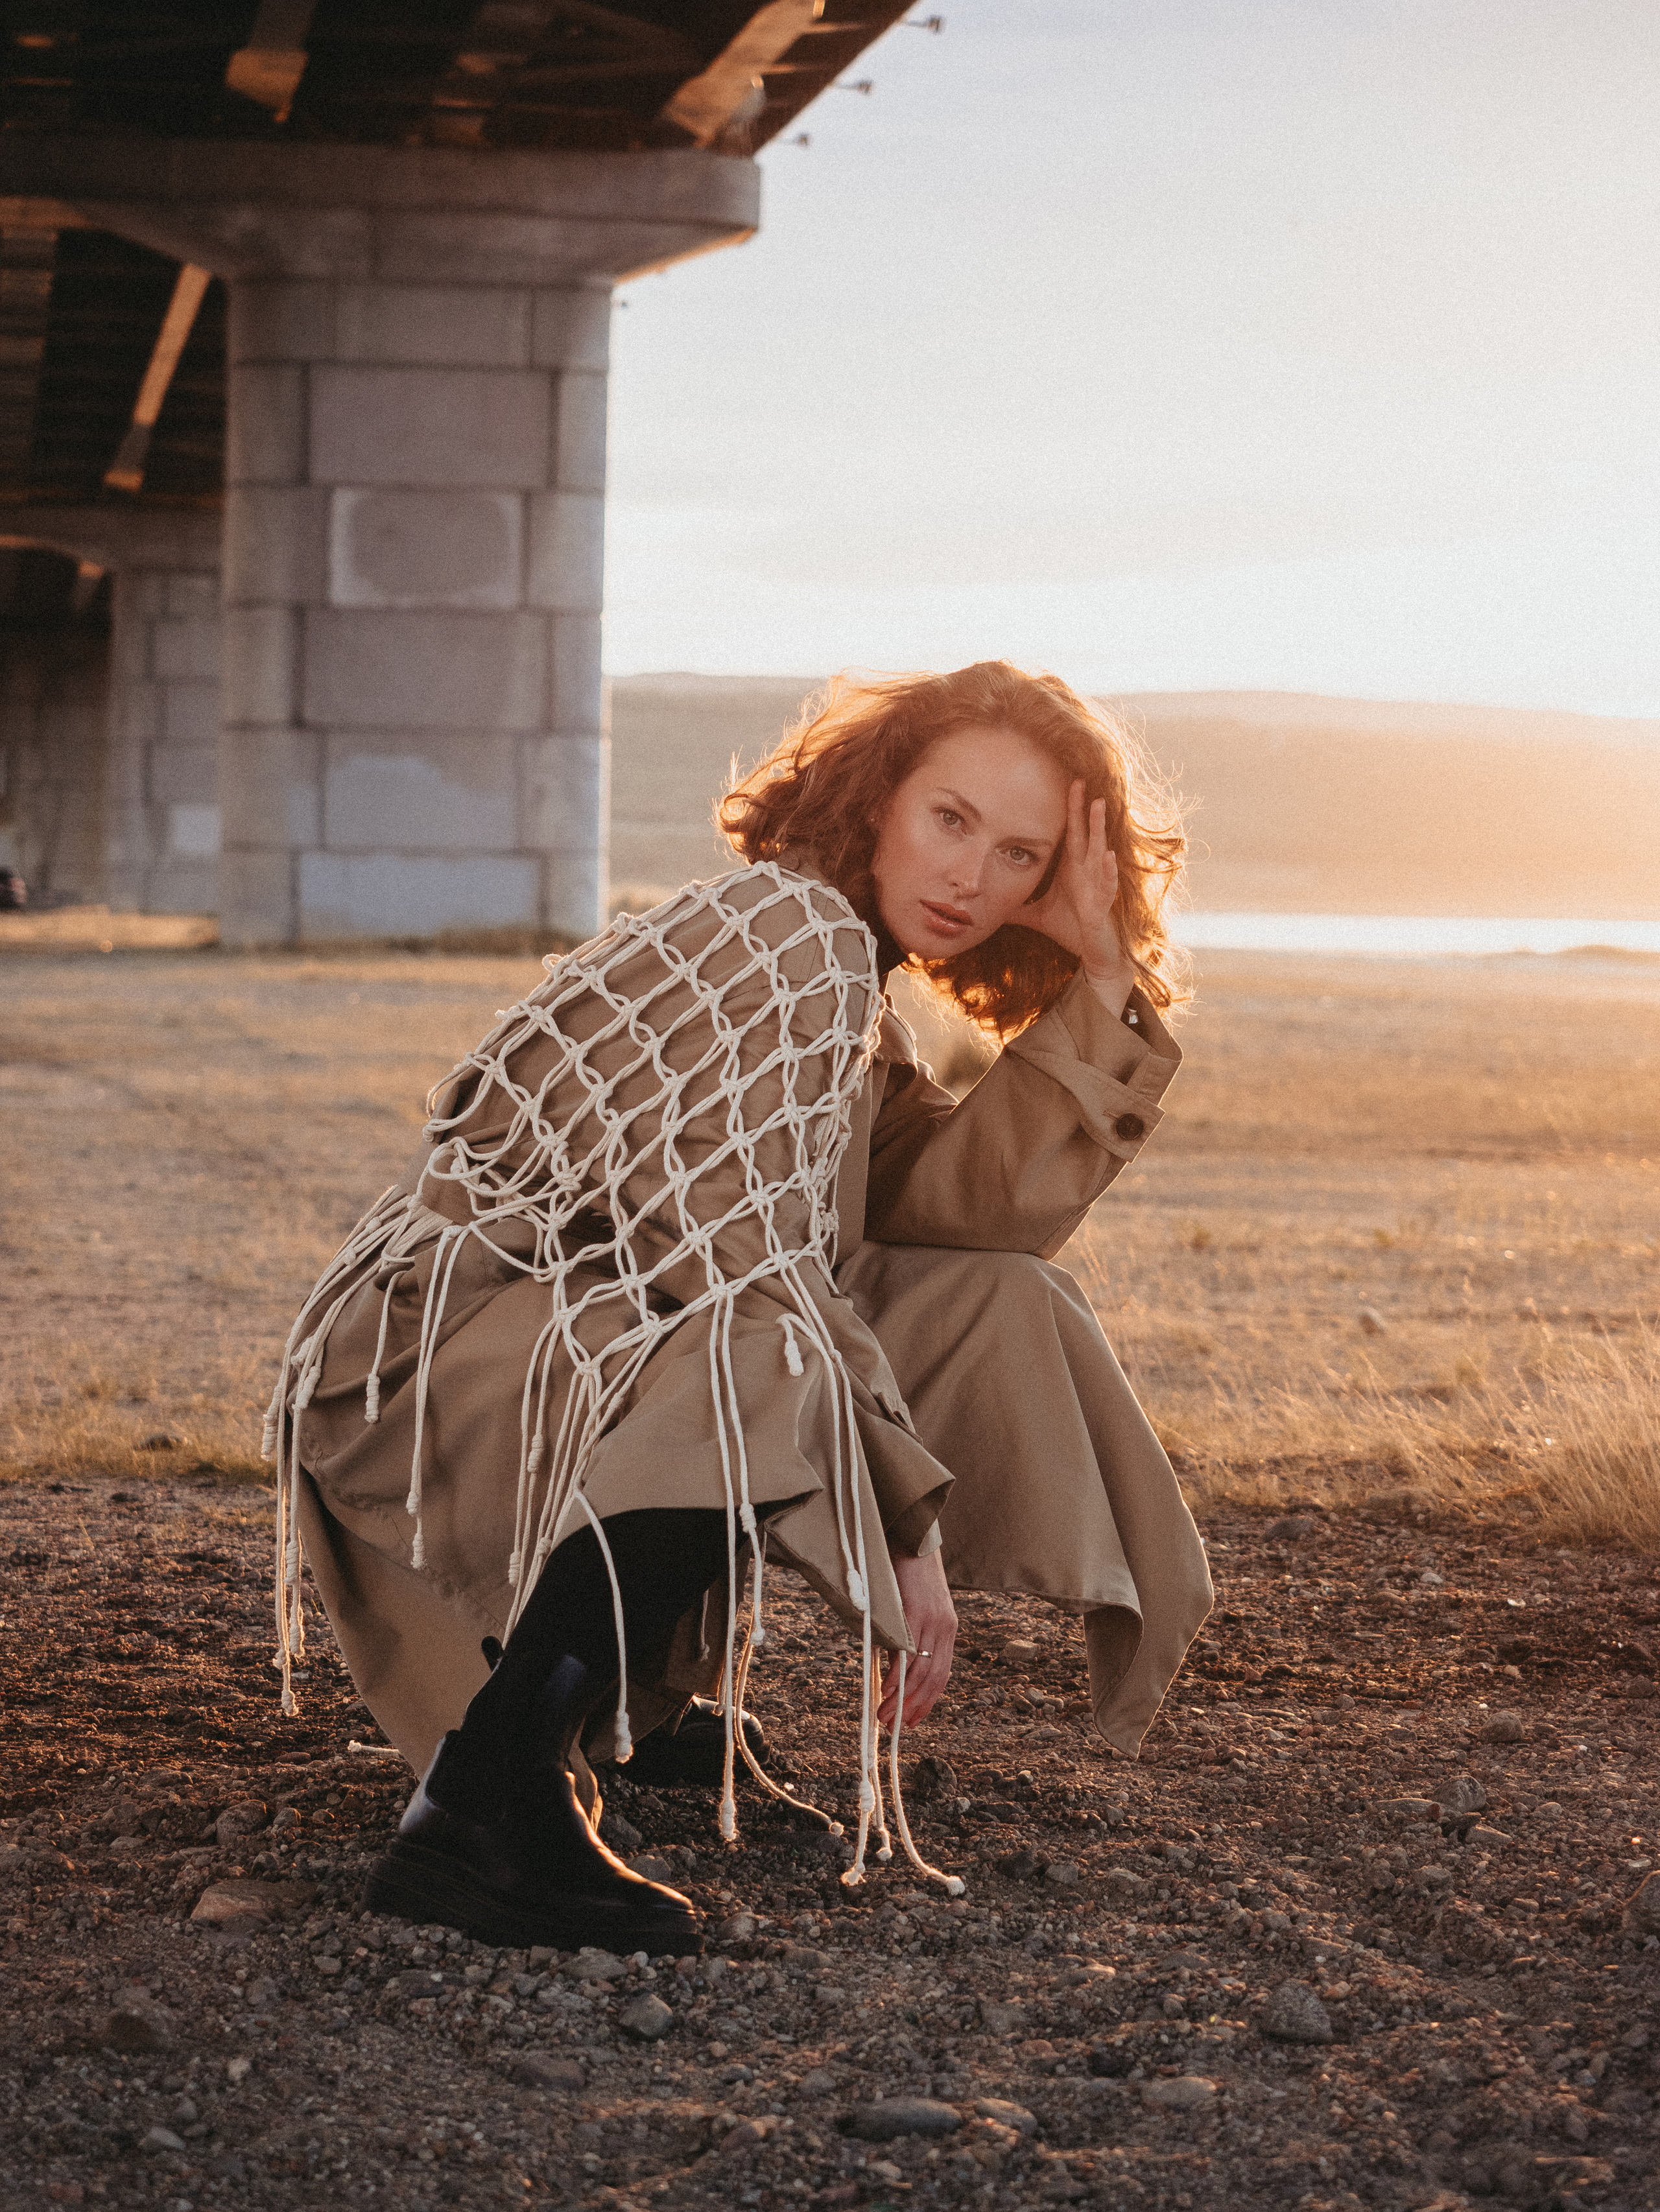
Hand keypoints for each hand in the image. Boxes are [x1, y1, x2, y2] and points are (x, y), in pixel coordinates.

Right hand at [878, 1547, 955, 1731]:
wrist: (913, 1538)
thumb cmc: (909, 1574)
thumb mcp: (916, 1609)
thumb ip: (910, 1638)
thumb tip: (892, 1668)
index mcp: (948, 1630)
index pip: (942, 1677)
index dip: (928, 1703)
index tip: (912, 1723)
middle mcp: (945, 1629)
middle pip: (933, 1680)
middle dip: (914, 1708)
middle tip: (895, 1728)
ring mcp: (932, 1621)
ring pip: (921, 1671)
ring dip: (902, 1699)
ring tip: (885, 1716)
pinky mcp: (915, 1612)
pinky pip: (907, 1651)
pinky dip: (897, 1675)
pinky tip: (886, 1690)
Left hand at [1023, 779, 1135, 1016]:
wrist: (1092, 953)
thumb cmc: (1070, 929)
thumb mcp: (1036, 915)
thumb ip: (1016, 907)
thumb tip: (990, 904)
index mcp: (1073, 868)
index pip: (1071, 833)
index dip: (1069, 810)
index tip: (1065, 784)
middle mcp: (1087, 870)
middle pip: (1085, 832)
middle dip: (1083, 808)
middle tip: (1079, 781)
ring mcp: (1098, 885)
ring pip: (1099, 850)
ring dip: (1099, 828)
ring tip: (1099, 804)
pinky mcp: (1104, 903)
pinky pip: (1107, 884)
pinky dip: (1107, 870)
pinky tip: (1107, 855)